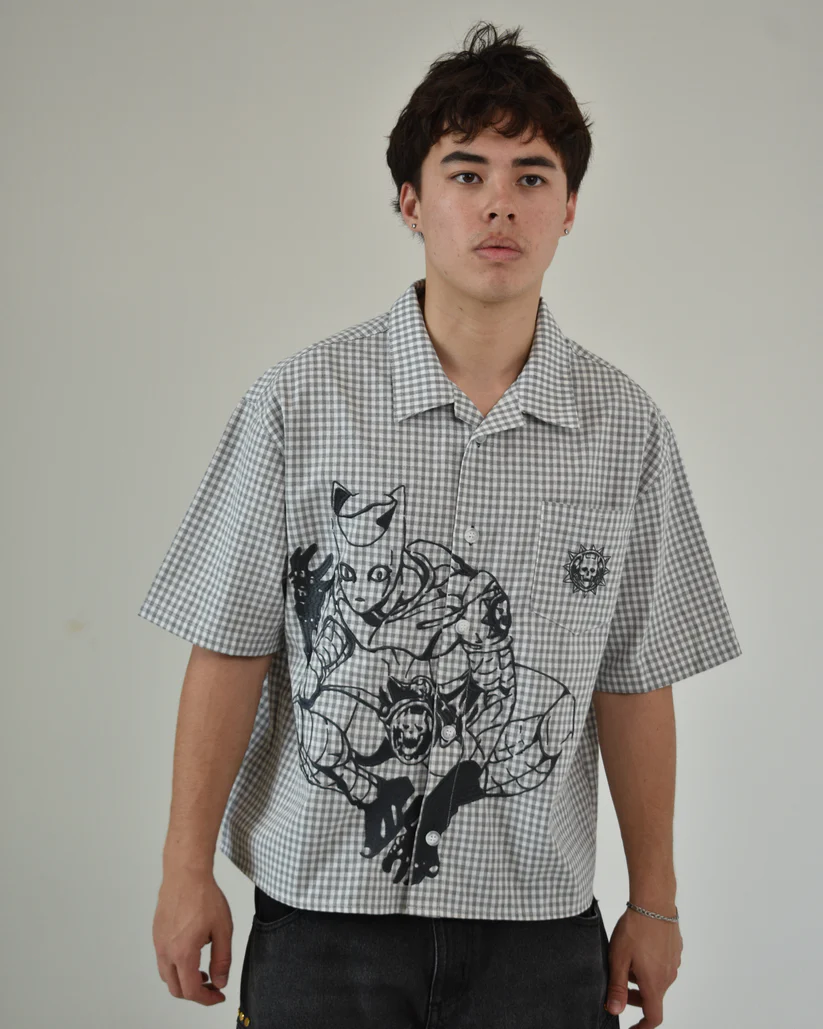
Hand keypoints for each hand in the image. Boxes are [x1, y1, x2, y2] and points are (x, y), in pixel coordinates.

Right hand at [152, 870, 232, 1005]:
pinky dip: (176, 966)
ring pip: (167, 975)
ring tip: (203, 971)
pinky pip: (163, 959)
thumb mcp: (222, 929)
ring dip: (183, 980)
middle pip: (175, 988)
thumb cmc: (204, 896)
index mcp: (183, 953)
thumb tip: (220, 981)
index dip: (207, 999)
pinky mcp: (157, 934)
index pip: (191, 991)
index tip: (219, 995)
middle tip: (212, 986)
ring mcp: (158, 943)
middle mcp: (166, 951)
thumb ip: (222, 959)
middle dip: (194, 993)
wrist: (186, 873)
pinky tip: (192, 952)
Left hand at [604, 907, 681, 1026]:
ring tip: (626, 962)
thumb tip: (614, 1010)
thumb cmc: (635, 929)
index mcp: (655, 983)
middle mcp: (668, 976)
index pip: (653, 1017)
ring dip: (642, 979)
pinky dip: (650, 965)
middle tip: (619, 986)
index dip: (642, 1028)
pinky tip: (638, 948)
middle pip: (654, 997)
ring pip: (657, 979)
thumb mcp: (618, 959)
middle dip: (637, 998)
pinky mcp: (675, 949)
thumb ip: (616, 987)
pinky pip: (662, 965)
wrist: (654, 902)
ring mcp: (674, 962)